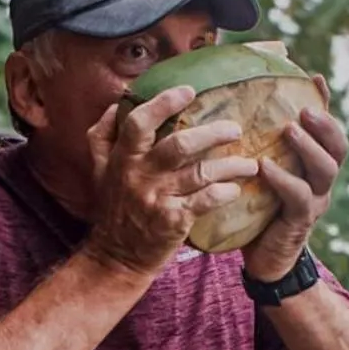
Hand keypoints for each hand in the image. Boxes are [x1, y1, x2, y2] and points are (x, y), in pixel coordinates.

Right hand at [85, 87, 258, 276]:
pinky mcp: (173, 221)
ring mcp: (157, 199)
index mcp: (122, 159)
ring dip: (231, 165)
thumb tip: (117, 102)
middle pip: (179, 145)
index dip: (164, 103)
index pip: (139, 123)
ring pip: (200, 173)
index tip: (188, 91)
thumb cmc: (113, 209)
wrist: (116, 258)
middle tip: (235, 129)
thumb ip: (102, 135)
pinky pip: (206, 201)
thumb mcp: (98, 170)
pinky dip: (224, 193)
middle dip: (212, 133)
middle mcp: (139, 176)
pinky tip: (236, 189)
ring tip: (250, 164)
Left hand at [241, 81, 346, 282]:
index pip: (329, 131)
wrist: (264, 260)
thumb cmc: (260, 210)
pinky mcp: (299, 221)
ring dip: (308, 147)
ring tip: (290, 129)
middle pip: (337, 148)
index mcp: (314, 167)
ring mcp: (315, 202)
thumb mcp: (264, 174)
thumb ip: (264, 147)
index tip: (315, 79)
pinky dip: (283, 179)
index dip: (326, 105)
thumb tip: (243, 109)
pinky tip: (265, 167)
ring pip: (325, 169)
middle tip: (304, 108)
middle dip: (324, 124)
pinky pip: (298, 196)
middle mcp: (321, 182)